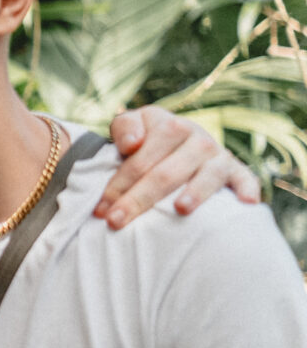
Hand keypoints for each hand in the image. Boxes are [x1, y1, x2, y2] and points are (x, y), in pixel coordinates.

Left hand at [100, 106, 257, 228]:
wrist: (180, 140)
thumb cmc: (147, 141)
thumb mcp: (130, 126)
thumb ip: (125, 128)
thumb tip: (133, 144)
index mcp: (168, 126)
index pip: (140, 158)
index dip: (118, 184)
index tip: (100, 210)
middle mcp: (197, 139)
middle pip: (166, 172)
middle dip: (139, 198)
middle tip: (116, 221)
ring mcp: (218, 156)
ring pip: (207, 175)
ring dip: (195, 192)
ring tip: (181, 209)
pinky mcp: (236, 171)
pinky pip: (246, 179)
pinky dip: (248, 189)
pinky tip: (245, 204)